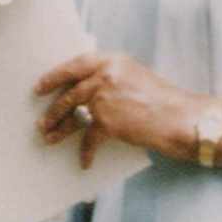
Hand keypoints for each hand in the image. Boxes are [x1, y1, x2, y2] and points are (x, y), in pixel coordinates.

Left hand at [36, 51, 198, 168]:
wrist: (181, 118)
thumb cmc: (163, 101)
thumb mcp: (135, 77)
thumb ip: (111, 78)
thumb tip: (84, 92)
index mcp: (112, 60)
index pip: (75, 65)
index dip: (55, 76)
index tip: (40, 86)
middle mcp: (105, 75)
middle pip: (70, 93)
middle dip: (54, 109)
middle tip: (42, 121)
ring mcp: (105, 97)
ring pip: (73, 114)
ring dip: (59, 128)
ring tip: (49, 137)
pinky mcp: (108, 121)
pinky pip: (89, 138)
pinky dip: (86, 151)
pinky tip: (84, 161)